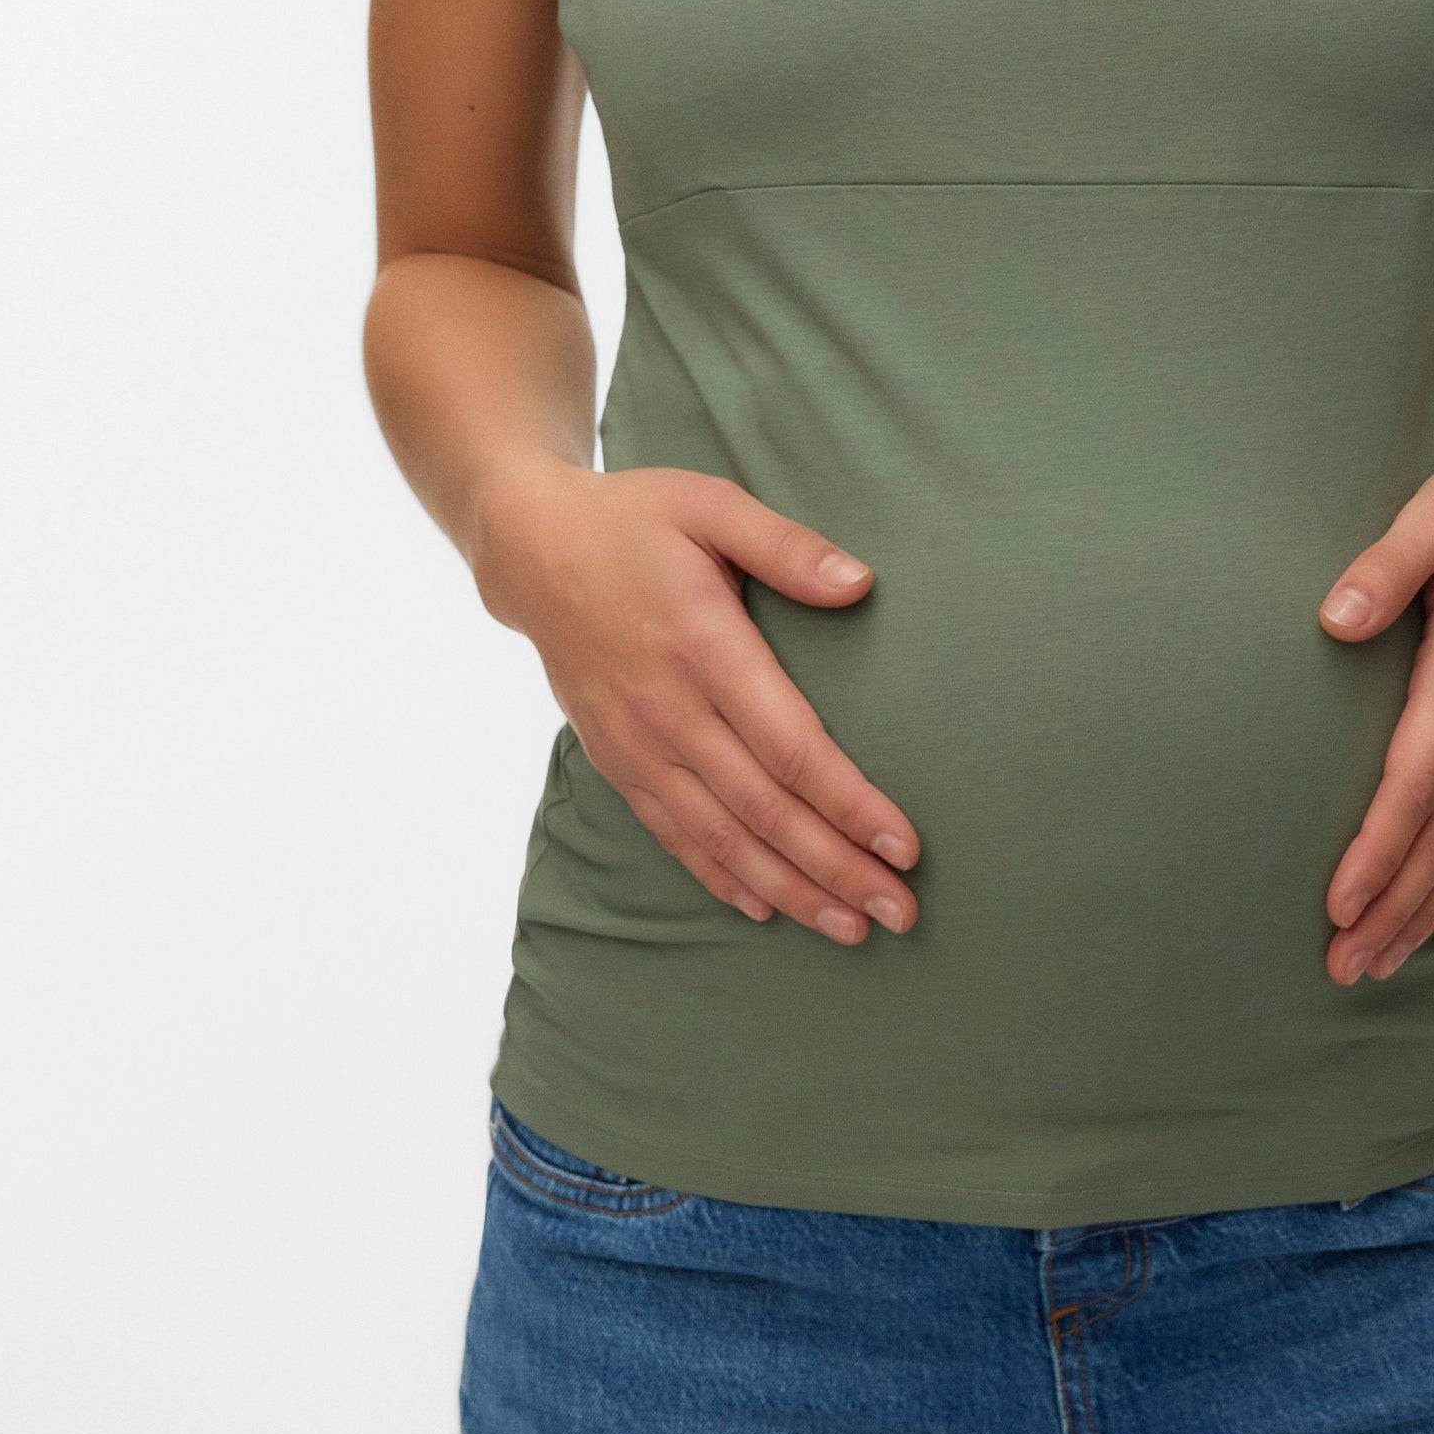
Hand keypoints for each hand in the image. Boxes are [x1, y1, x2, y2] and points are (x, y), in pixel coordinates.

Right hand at [475, 462, 919, 946]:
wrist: (530, 549)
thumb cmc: (635, 520)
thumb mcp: (711, 506)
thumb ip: (786, 547)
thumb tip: (861, 584)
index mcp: (704, 647)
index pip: (791, 748)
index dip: (850, 804)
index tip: (903, 846)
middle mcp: (669, 710)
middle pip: (765, 809)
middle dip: (836, 867)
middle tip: (899, 912)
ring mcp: (637, 743)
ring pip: (721, 836)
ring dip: (788, 888)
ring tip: (849, 928)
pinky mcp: (616, 759)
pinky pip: (672, 832)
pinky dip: (719, 875)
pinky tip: (764, 907)